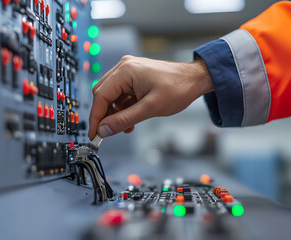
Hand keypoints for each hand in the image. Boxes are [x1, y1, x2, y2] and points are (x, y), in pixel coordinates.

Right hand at [88, 55, 212, 139]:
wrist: (195, 79)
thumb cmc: (178, 88)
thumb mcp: (150, 108)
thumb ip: (124, 120)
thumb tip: (104, 130)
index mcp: (125, 71)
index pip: (100, 95)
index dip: (96, 117)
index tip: (94, 134)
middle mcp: (124, 67)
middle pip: (103, 94)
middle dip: (105, 115)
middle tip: (106, 133)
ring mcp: (129, 71)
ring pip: (112, 96)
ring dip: (115, 113)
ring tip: (126, 127)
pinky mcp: (135, 77)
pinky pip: (122, 94)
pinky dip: (123, 108)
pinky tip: (131, 119)